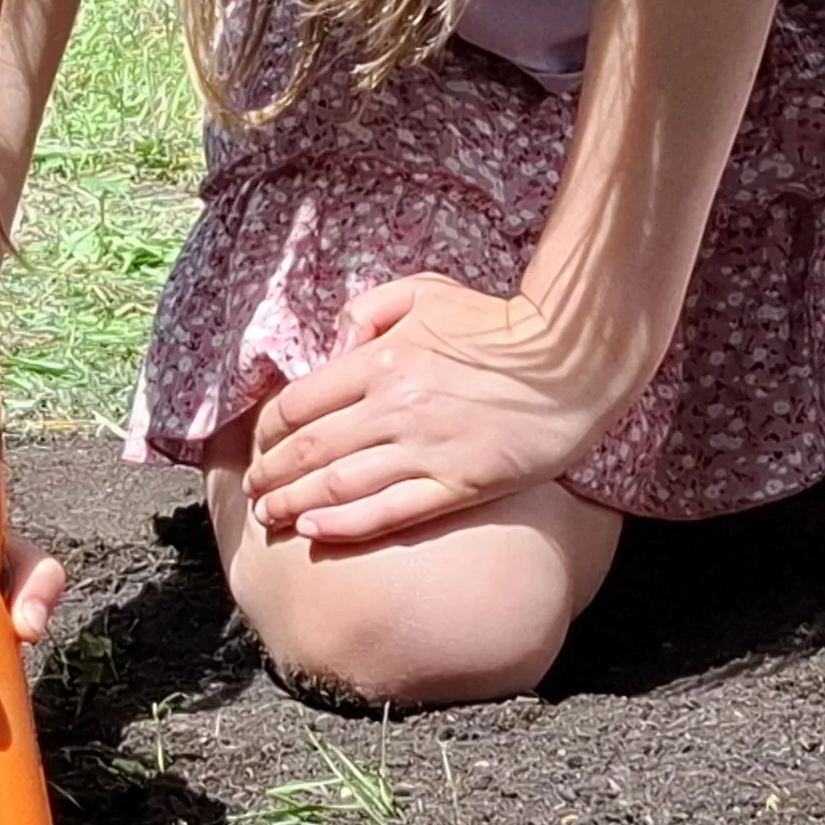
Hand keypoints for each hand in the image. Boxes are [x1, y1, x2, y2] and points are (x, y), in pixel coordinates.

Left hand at [242, 274, 635, 547]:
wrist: (571, 360)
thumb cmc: (496, 322)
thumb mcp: (424, 293)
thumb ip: (366, 312)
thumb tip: (329, 348)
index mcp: (381, 361)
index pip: (300, 402)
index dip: (268, 429)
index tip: (257, 444)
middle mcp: (395, 409)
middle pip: (310, 449)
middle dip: (271, 474)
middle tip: (254, 491)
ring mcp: (427, 450)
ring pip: (340, 485)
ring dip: (294, 504)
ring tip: (270, 516)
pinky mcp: (460, 484)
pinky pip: (391, 512)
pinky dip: (345, 525)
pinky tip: (315, 531)